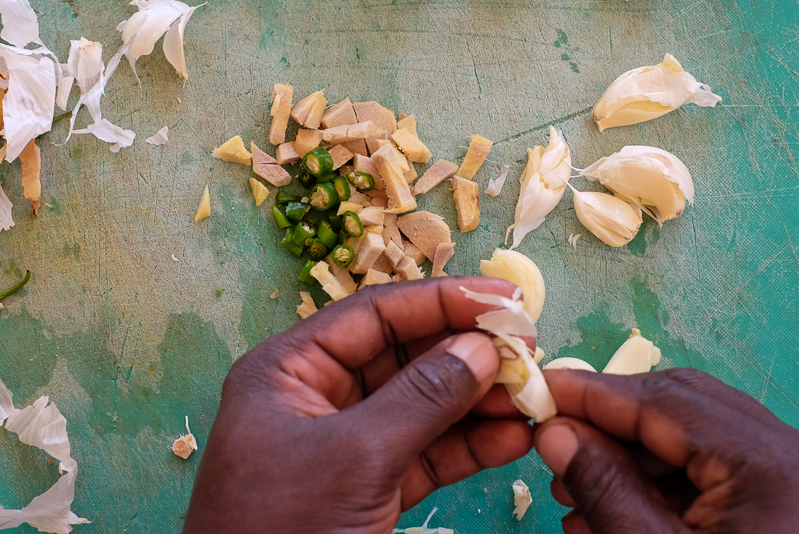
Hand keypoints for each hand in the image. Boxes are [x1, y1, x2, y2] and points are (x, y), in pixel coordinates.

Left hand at [183, 277, 533, 533]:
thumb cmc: (280, 528)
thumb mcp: (353, 458)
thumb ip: (421, 399)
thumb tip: (479, 348)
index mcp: (289, 369)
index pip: (373, 314)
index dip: (441, 300)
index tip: (503, 299)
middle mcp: (315, 396)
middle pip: (402, 355)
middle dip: (464, 351)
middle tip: (528, 349)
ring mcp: (342, 443)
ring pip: (420, 405)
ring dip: (475, 400)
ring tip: (531, 395)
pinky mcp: (366, 488)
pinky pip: (424, 453)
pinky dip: (467, 446)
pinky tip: (512, 437)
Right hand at [535, 368, 798, 532]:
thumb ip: (607, 489)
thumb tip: (555, 433)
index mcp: (765, 463)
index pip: (660, 400)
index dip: (590, 393)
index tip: (537, 392)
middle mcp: (786, 456)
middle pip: (678, 407)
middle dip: (607, 424)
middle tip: (553, 442)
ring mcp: (785, 480)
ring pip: (692, 440)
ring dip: (627, 459)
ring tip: (573, 493)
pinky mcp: (780, 503)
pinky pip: (713, 474)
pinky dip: (658, 486)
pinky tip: (614, 511)